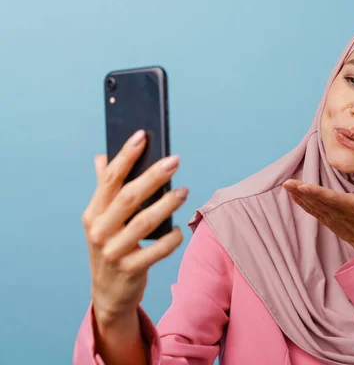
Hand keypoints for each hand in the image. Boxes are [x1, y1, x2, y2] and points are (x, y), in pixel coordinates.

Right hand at [81, 130, 185, 327]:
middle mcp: (99, 230)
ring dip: (166, 204)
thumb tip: (102, 156)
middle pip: (129, 196)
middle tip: (175, 160)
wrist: (108, 295)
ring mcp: (113, 251)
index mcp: (93, 213)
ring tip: (184, 190)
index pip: (110, 179)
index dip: (126, 156)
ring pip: (144, 222)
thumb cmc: (111, 247)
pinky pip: (156, 251)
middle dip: (153, 176)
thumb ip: (105, 189)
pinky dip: (170, 239)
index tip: (143, 136)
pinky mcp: (130, 270)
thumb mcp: (103, 220)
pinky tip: (180, 230)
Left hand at [283, 175, 353, 258]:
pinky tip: (293, 195)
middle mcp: (340, 213)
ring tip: (287, 185)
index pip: (333, 199)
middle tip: (287, 182)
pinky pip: (313, 211)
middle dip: (302, 191)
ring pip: (313, 206)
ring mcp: (333, 218)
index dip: (317, 193)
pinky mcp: (329, 221)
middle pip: (318, 201)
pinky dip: (302, 203)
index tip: (304, 187)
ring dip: (299, 196)